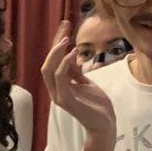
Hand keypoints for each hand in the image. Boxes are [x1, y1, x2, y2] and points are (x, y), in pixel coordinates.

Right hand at [41, 34, 116, 150]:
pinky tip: (74, 53)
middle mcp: (55, 90)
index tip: (65, 26)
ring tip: (67, 40)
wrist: (105, 124)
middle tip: (65, 28)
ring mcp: (59, 95)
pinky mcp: (66, 100)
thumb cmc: (97, 106)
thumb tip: (71, 56)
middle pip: (46, 63)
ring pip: (48, 69)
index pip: (52, 61)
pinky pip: (60, 78)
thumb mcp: (86, 83)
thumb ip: (75, 73)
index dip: (56, 42)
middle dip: (54, 44)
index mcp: (59, 86)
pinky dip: (65, 63)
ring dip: (56, 52)